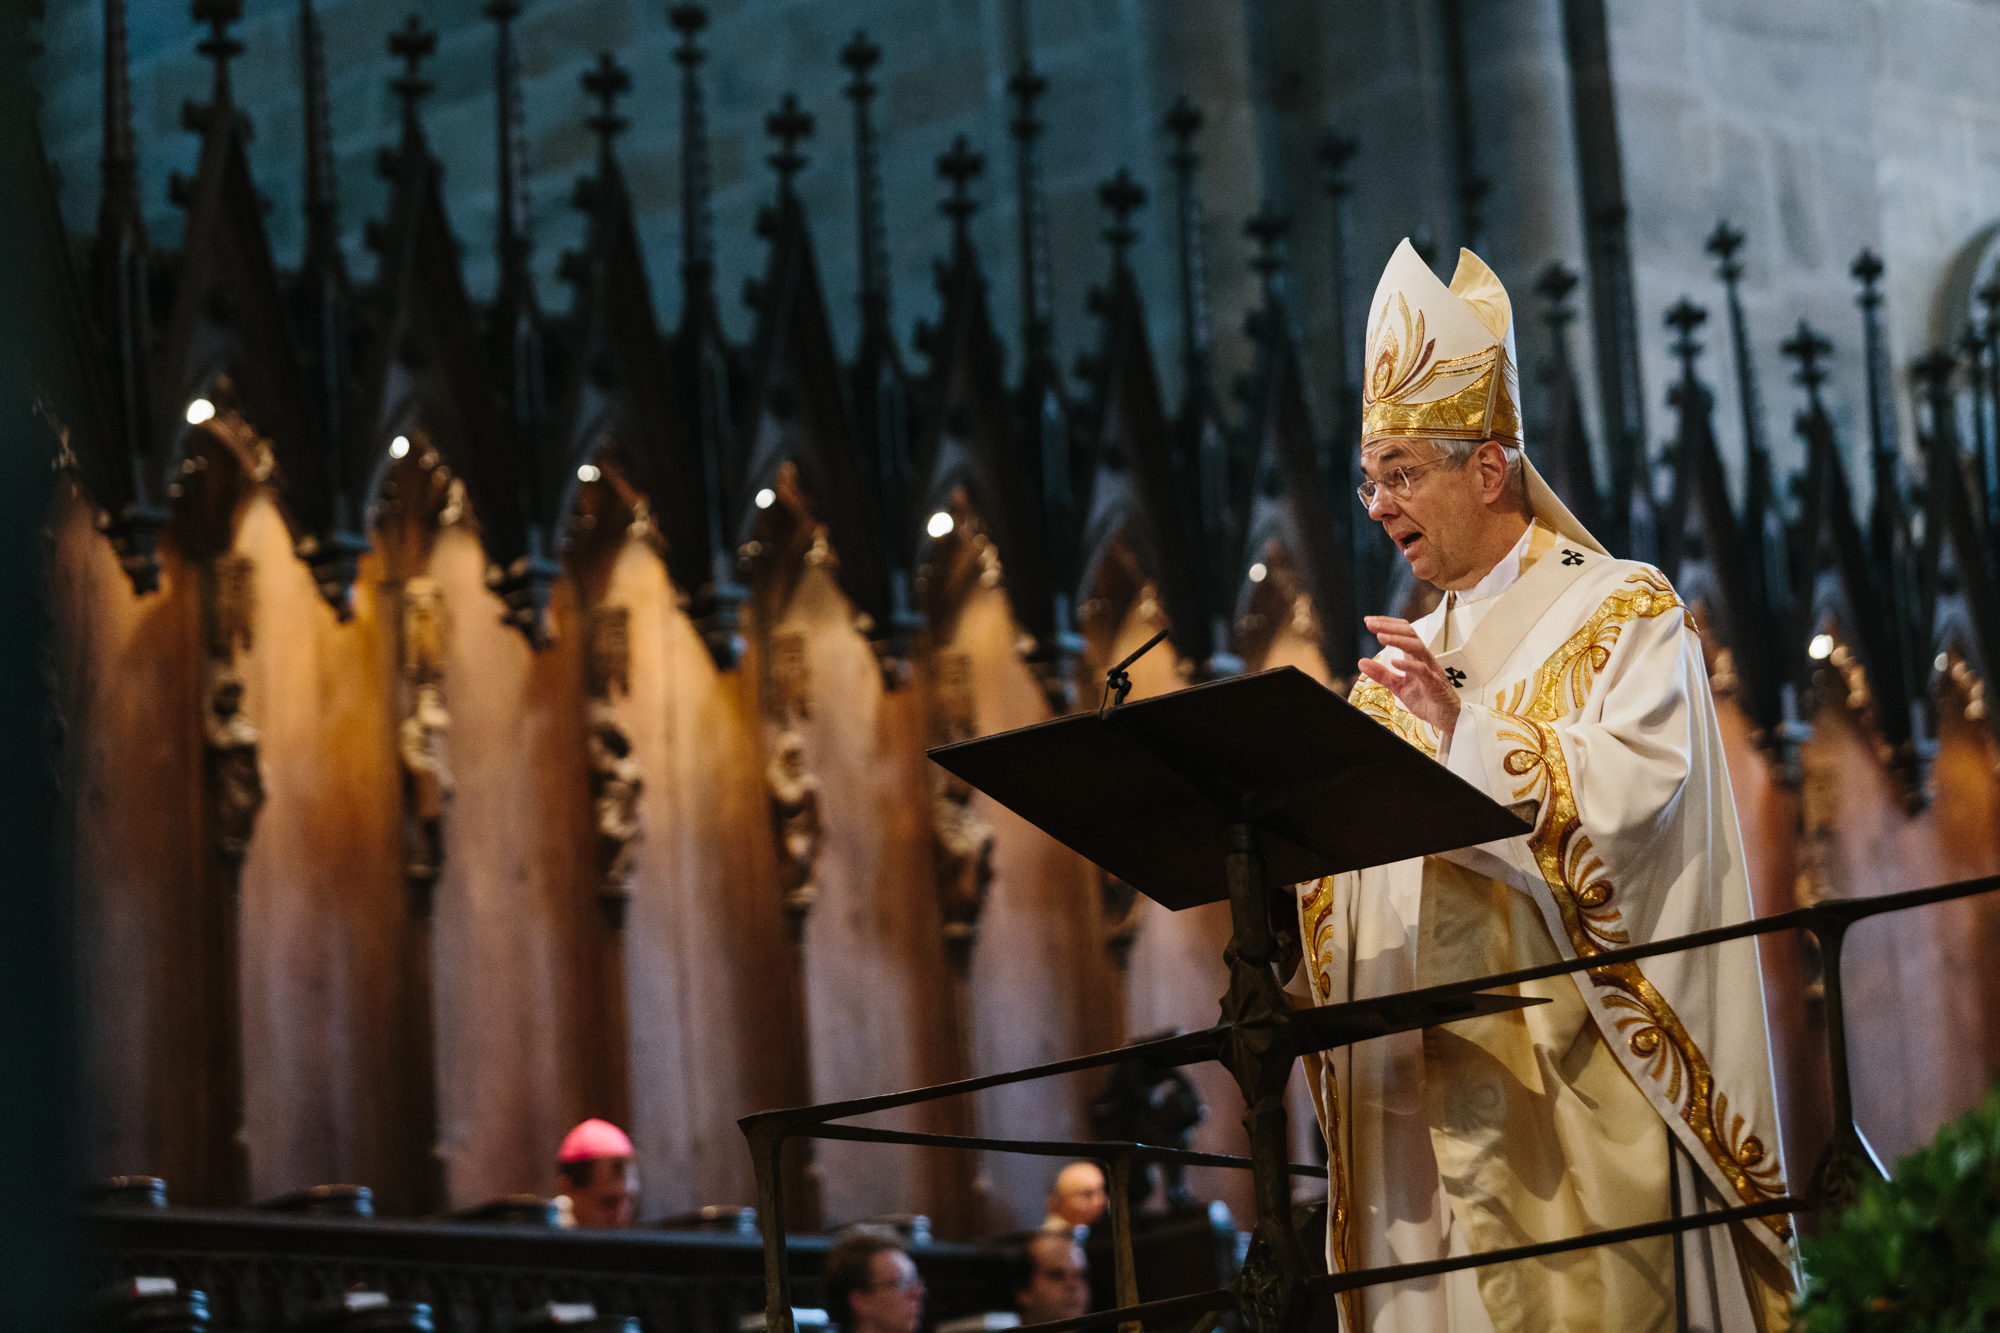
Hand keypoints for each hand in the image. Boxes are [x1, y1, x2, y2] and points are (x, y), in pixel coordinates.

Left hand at [1358, 616, 1460, 738]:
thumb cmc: (1427, 699)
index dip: (1387, 624)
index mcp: (1415, 657)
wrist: (1448, 717)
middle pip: (1409, 634)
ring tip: (1380, 637)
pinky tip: (1394, 662)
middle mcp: (1424, 659)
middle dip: (1389, 626)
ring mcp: (1431, 670)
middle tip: (1370, 623)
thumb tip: (1361, 662)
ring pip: (1417, 647)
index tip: (1369, 621)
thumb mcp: (1398, 686)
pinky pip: (1423, 670)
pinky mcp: (1435, 684)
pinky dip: (1408, 665)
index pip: (1403, 632)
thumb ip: (1381, 674)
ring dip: (1398, 640)